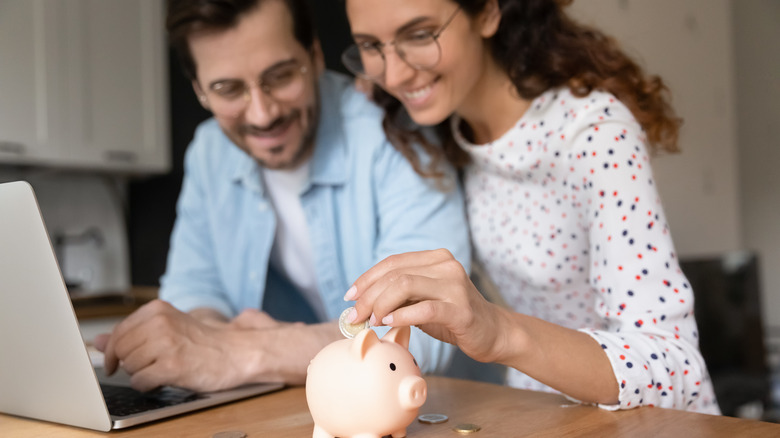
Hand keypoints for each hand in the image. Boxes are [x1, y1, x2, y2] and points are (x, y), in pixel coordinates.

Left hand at [94, 300, 342, 390]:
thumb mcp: (167, 328)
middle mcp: (160, 323)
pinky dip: (148, 386)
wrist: (236, 352)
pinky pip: (141, 382)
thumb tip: (96, 341)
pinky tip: (164, 379)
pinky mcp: (172, 366)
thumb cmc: (202, 342)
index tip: (116, 361)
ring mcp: (166, 344)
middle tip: (147, 366)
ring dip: (141, 374)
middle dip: (128, 363)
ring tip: (162, 369)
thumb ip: (131, 333)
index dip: (114, 351)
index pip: (118, 332)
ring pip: (129, 367)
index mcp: (157, 310)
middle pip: (120, 350)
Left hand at [347, 249, 509, 363]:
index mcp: (436, 258)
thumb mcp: (423, 300)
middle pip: (395, 274)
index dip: (367, 278)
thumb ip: (400, 295)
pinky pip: (424, 309)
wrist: (492, 333)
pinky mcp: (461, 310)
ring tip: (371, 320)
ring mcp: (455, 286)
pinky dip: (401, 315)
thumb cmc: (453, 317)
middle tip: (354, 315)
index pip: (393, 262)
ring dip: (381, 304)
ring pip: (405, 285)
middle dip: (368, 295)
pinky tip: (388, 323)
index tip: (349, 296)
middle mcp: (446, 266)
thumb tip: (361, 303)